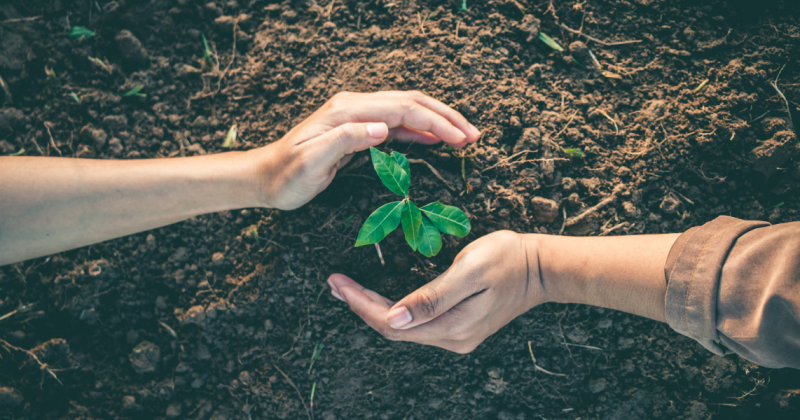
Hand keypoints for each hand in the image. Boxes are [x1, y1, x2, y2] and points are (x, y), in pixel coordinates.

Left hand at [244, 91, 480, 209]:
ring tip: (464, 137)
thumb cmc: (287, 176)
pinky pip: (396, 123)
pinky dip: (420, 130)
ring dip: (437, 121)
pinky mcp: (358, 128)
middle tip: (473, 136)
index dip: (436, 121)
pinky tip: (435, 139)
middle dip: (445, 117)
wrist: (265, 178)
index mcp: (347, 110)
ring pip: (407, 110)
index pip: (403, 108)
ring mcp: (357, 115)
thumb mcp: (312, 162)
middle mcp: (354, 106)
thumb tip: (382, 128)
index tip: (461, 138)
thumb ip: (346, 141)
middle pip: (411, 102)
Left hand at [327, 231, 544, 353]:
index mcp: (452, 326)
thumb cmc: (508, 259)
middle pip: (393, 329)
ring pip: (403, 329)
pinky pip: (416, 325)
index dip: (361, 304)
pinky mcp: (459, 326)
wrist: (542, 267)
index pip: (392, 323)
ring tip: (347, 290)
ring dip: (372, 309)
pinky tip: (379, 299)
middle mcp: (451, 338)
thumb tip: (395, 317)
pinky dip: (392, 310)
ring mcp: (456, 335)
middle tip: (334, 284)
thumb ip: (433, 296)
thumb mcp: (470, 270)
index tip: (338, 283)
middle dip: (360, 306)